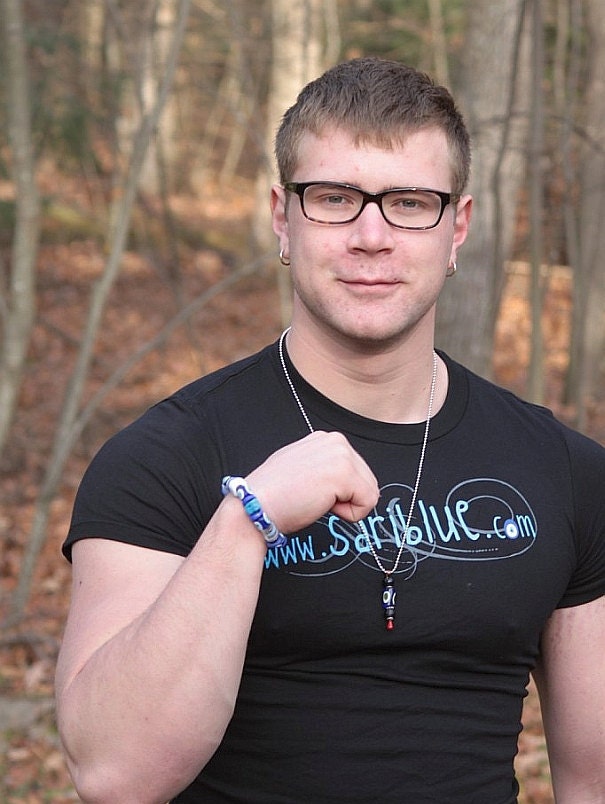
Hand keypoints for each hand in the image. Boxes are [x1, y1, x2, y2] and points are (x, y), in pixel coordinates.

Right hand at [246, 431, 378, 534]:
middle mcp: (335, 441)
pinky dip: (349, 515)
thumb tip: (342, 483)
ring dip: (347, 506)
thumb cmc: (272, 496)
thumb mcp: (301, 468)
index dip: (340, 491)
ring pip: (370, 492)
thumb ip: (323, 468)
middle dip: (346, 498)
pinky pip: (367, 503)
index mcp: (325, 439)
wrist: (255, 507)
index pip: (356, 471)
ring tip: (316, 501)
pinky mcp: (343, 473)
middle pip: (368, 481)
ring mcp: (341, 455)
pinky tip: (321, 505)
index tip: (313, 492)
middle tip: (314, 498)